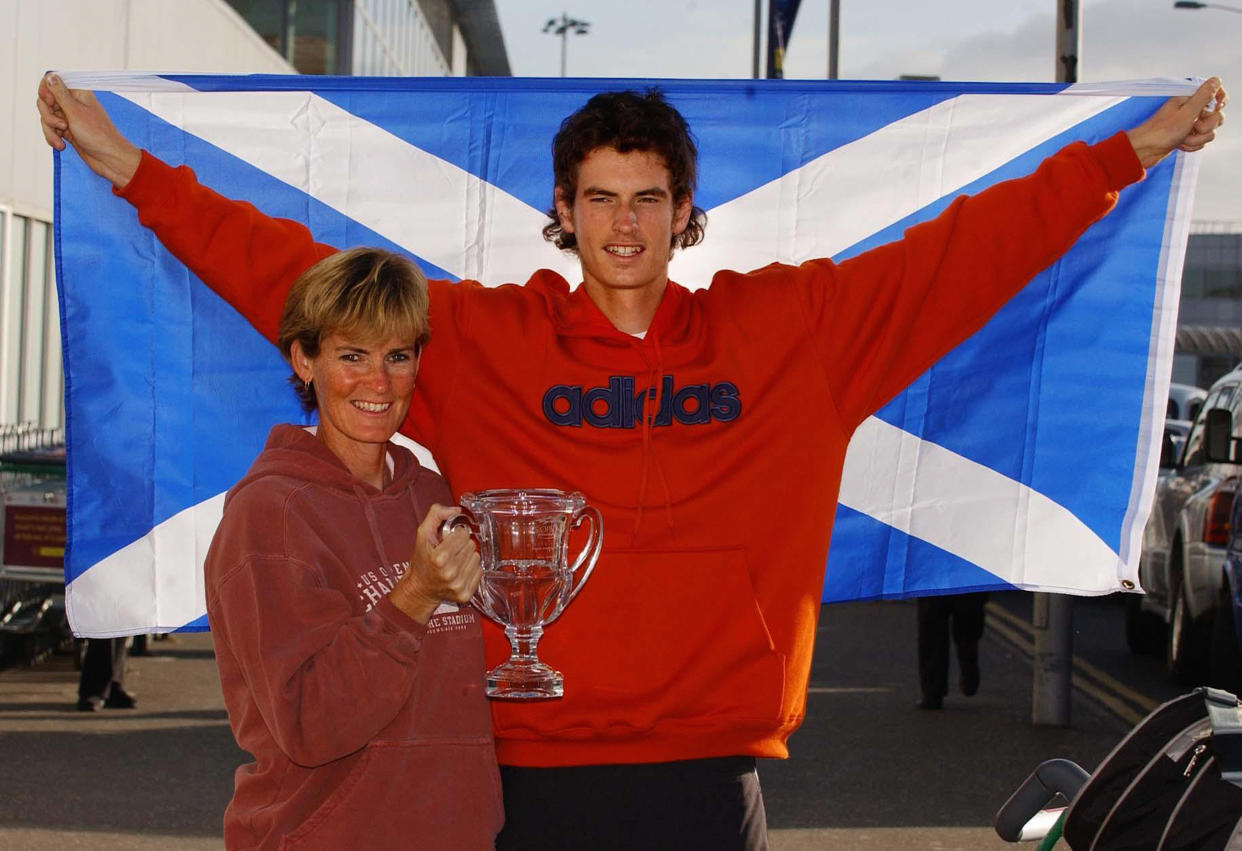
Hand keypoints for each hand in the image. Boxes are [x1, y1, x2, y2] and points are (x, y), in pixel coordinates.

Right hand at [37, 73, 141, 187]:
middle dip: (48, 115)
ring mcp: (69, 117)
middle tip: (61, 125)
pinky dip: (52, 137)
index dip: (46, 92)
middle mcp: (72, 103)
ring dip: (50, 129)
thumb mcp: (75, 112)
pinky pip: (50, 129)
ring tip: (61, 141)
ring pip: (47, 116)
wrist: (109, 159)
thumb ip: (60, 94)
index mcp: (78, 93)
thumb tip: (50, 75)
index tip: (50, 103)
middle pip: (45, 101)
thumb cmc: (97, 135)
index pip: (51, 82)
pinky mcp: (67, 130)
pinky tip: (61, 145)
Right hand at [389, 505, 480, 623]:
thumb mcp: (422, 534)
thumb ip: (436, 515)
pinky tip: (459, 570)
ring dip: (467, 556)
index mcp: (440, 558)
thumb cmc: (421, 561)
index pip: (463, 535)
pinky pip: (479, 572)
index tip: (448, 540)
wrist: (419, 589)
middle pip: (471, 545)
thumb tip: (456, 509)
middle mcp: (450, 573)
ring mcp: (459, 585)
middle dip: (461, 545)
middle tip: (450, 551)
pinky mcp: (465, 594)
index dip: (455, 535)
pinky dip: (471, 569)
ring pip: (477, 557)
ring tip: (454, 561)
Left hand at [1126, 77, 1226, 168]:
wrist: (1143, 152)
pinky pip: (1200, 141)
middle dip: (1206, 126)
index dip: (1220, 102)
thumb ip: (1203, 97)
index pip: (1215, 94)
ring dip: (1197, 139)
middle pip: (1216, 116)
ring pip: (1209, 131)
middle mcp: (1190, 110)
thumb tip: (1216, 80)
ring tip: (1182, 139)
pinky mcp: (1186, 136)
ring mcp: (1189, 124)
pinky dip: (1192, 145)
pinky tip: (1181, 145)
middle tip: (1192, 128)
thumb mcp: (1186, 113)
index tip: (1214, 109)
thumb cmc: (1161, 132)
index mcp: (1189, 99)